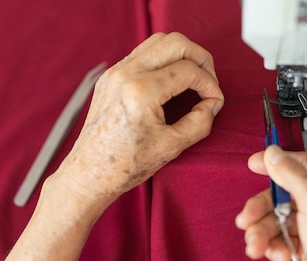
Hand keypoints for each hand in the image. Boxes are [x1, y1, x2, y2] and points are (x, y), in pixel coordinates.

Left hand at [53, 32, 223, 207]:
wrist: (91, 172)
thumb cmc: (125, 164)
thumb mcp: (172, 146)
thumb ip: (200, 121)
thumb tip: (212, 103)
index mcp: (141, 92)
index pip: (188, 70)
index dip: (209, 83)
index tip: (214, 99)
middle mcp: (126, 75)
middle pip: (176, 43)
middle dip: (200, 58)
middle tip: (209, 79)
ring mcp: (115, 72)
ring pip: (159, 41)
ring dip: (181, 54)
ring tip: (193, 76)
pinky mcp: (110, 76)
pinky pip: (142, 53)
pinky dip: (163, 59)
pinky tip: (171, 80)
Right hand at [235, 146, 306, 260]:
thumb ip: (291, 174)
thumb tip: (274, 154)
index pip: (302, 163)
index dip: (277, 164)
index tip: (255, 164)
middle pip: (281, 194)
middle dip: (261, 211)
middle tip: (247, 219)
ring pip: (276, 219)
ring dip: (263, 233)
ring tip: (257, 246)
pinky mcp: (304, 245)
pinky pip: (279, 238)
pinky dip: (274, 247)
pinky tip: (279, 255)